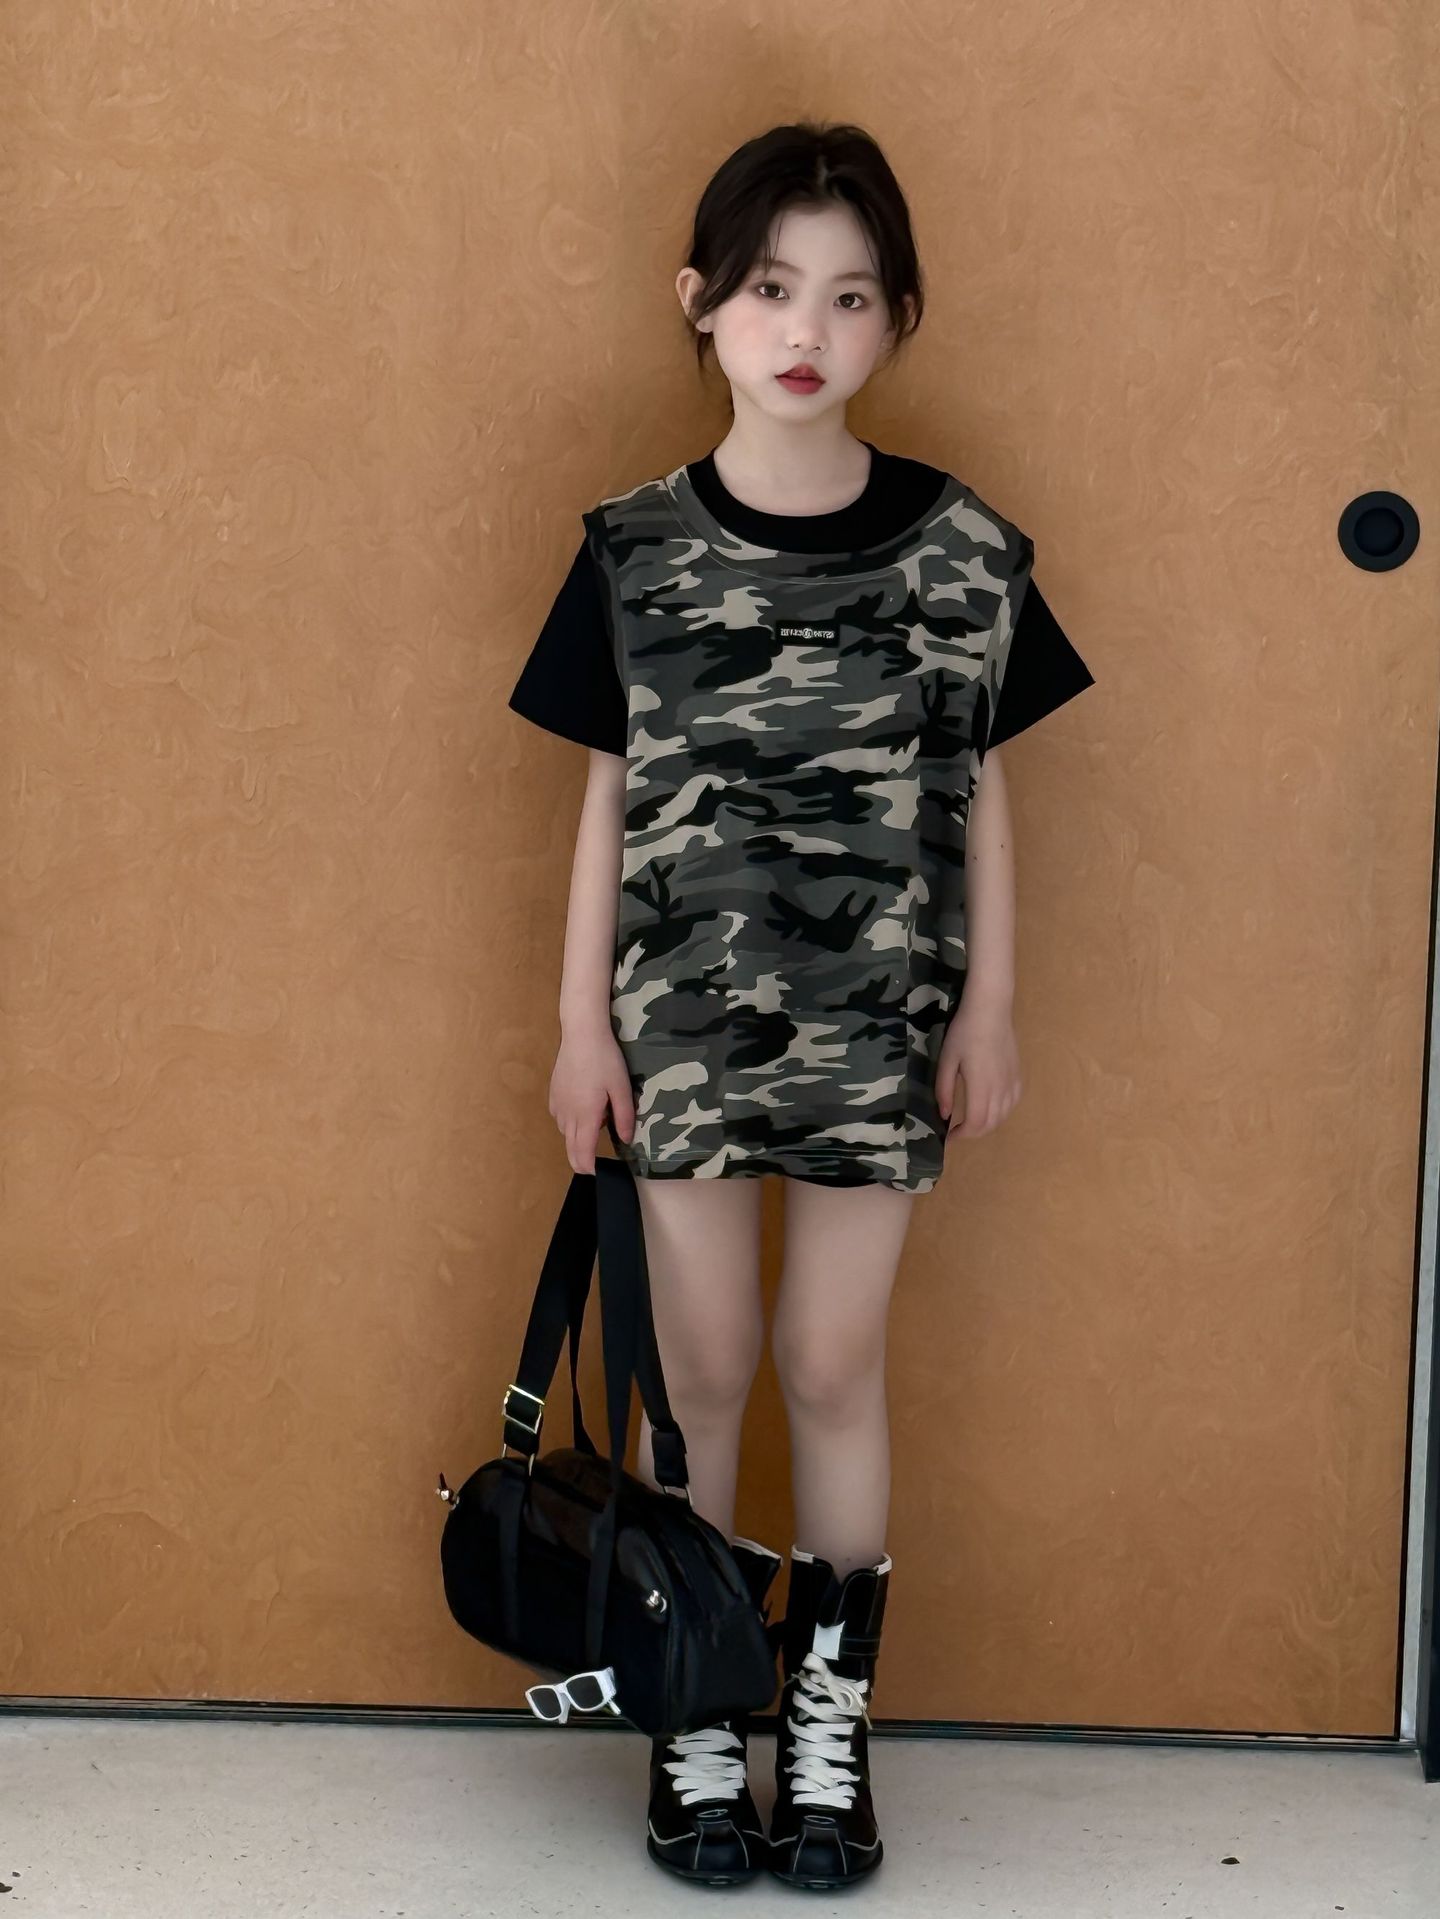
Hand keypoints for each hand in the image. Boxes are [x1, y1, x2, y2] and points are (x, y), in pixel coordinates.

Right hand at [549, 1029, 635, 1173]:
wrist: (582, 1034)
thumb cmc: (605, 1060)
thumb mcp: (621, 1088)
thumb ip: (624, 1116)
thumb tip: (626, 1140)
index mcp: (586, 1116)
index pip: (582, 1152)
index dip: (587, 1167)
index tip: (595, 1174)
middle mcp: (568, 1114)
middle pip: (570, 1147)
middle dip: (579, 1160)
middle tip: (590, 1167)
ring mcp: (558, 1103)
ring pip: (564, 1132)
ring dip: (575, 1139)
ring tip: (593, 1129)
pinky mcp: (553, 1093)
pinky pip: (559, 1117)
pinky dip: (569, 1123)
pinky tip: (580, 1111)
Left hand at [935, 993, 1021, 1140]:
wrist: (990, 1010)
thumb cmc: (964, 1032)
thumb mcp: (947, 1060)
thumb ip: (945, 1089)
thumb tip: (945, 1115)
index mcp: (981, 1087)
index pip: (975, 1124)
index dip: (962, 1135)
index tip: (949, 1136)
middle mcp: (1000, 1089)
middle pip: (991, 1124)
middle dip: (973, 1133)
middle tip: (958, 1131)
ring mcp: (1012, 1082)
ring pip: (1003, 1116)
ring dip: (988, 1125)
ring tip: (972, 1121)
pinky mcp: (1018, 1075)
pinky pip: (1013, 1103)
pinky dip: (1002, 1112)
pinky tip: (992, 1107)